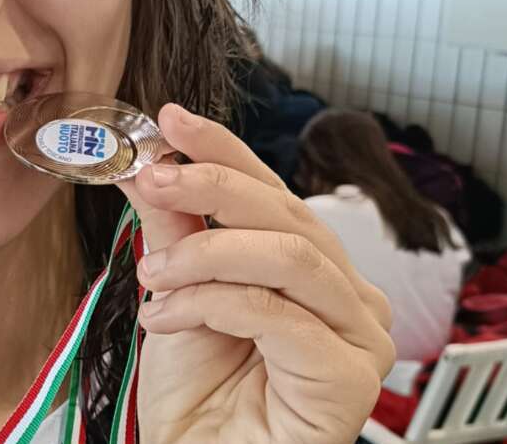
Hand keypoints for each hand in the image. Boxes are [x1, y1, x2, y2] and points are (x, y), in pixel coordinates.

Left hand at [116, 104, 394, 443]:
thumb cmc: (197, 387)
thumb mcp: (175, 287)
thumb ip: (170, 224)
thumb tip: (147, 161)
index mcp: (311, 263)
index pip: (272, 189)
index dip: (225, 149)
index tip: (172, 119)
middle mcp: (346, 291)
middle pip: (287, 213)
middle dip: (211, 186)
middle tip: (152, 180)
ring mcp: (359, 333)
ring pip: (289, 256)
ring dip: (205, 253)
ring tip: (152, 275)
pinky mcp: (351, 375)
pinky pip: (277, 314)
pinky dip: (212, 304)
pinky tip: (165, 319)